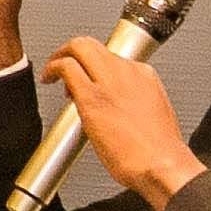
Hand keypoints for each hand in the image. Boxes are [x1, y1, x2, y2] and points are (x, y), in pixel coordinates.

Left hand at [40, 36, 204, 205]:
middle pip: (94, 45)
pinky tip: (48, 78)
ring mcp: (110, 82)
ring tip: (52, 72)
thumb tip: (117, 108)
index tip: (87, 79)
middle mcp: (127, 72)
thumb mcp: (153, 115)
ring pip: (80, 47)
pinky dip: (52, 68)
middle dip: (73, 50)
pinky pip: (66, 67)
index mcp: (144, 76)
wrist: (162, 165)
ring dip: (60, 56)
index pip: (113, 58)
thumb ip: (133, 103)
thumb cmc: (158, 152)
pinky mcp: (92, 96)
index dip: (94, 67)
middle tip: (61, 64)